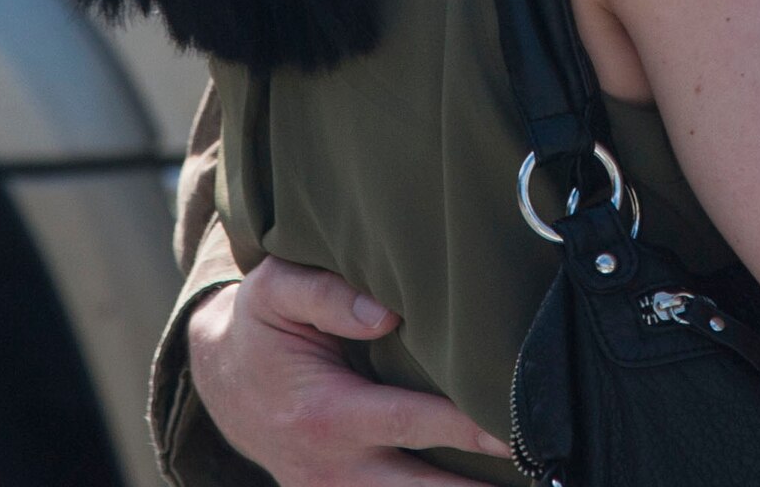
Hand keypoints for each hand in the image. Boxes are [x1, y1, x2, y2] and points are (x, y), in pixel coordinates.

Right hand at [187, 256, 511, 483]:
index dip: (467, 429)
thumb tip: (389, 312)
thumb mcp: (276, 291)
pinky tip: (477, 484)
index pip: (412, 425)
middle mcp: (331, 469)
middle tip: (541, 475)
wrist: (219, 378)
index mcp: (325, 415)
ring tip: (528, 482)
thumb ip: (328, 294)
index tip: (514, 430)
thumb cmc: (260, 325)